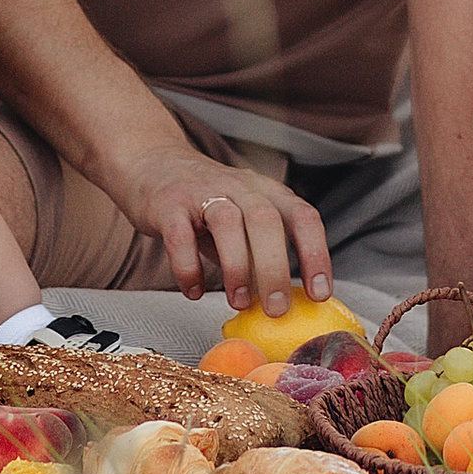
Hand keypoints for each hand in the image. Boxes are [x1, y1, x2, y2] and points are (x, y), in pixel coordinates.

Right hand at [108, 142, 333, 311]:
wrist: (153, 163)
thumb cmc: (207, 204)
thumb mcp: (244, 220)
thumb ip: (261, 254)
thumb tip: (286, 306)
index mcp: (266, 192)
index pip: (302, 216)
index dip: (315, 253)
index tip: (319, 293)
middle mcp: (239, 187)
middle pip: (266, 220)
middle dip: (275, 268)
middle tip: (277, 310)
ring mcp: (202, 192)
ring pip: (228, 222)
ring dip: (237, 267)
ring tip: (238, 302)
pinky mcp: (168, 204)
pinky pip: (180, 236)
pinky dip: (189, 268)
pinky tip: (193, 290)